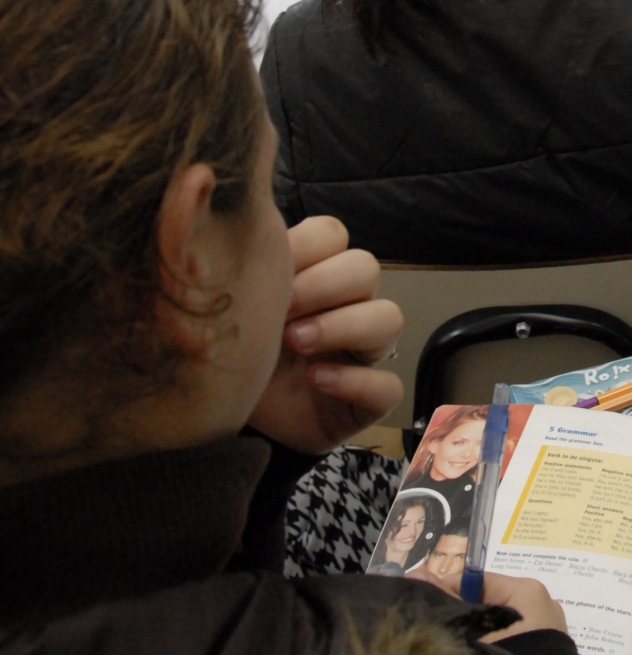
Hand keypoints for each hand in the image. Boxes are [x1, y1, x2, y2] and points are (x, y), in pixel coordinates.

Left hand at [248, 216, 402, 453]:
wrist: (230, 420)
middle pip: (365, 268)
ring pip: (389, 319)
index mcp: (313, 275)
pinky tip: (317, 380)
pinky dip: (356, 381)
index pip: (331, 233)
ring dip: (345, 325)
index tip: (269, 272)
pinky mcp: (367, 400)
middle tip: (282, 310)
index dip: (306, 247)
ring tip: (296, 342)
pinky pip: (388, 385)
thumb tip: (219, 233)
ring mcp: (362, 353)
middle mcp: (346, 306)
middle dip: (324, 284)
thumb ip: (233, 274)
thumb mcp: (228, 311)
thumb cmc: (233, 354)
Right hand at [409, 569, 567, 641]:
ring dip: (475, 634)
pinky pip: (511, 639)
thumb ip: (447, 603)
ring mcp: (545, 628)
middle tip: (434, 636)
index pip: (474, 581)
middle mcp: (539, 603)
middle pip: (485, 602)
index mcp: (525, 590)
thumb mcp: (474, 631)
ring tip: (451, 652)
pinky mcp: (544, 651)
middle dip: (461, 617)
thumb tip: (415, 572)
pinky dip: (493, 647)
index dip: (445, 594)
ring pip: (496, 623)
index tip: (422, 613)